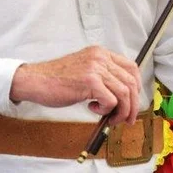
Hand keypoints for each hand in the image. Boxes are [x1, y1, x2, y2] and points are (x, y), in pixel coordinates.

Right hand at [9, 46, 141, 123]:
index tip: (133, 102)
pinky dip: (105, 110)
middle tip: (127, 119)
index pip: (131, 68)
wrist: (35, 80)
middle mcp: (101, 58)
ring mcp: (96, 68)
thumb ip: (102, 77)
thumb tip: (122, 96)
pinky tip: (91, 108)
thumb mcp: (85, 71)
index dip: (136, 88)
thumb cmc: (57, 80)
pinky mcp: (90, 81)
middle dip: (133, 105)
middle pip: (131, 82)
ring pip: (124, 93)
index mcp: (101, 53)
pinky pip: (111, 100)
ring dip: (120, 111)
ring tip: (109, 118)